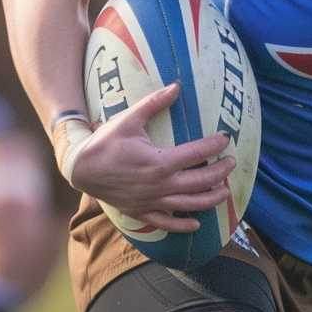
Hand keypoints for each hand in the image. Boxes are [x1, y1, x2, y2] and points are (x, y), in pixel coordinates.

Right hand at [69, 83, 235, 232]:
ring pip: (190, 204)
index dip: (215, 145)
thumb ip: (154, 103)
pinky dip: (183, 226)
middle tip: (231, 162)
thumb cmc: (106, 141)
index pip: (198, 153)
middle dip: (221, 172)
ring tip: (225, 191)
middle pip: (201, 181)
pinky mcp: (142, 211)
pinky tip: (196, 225)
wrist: (80, 167)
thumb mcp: (129, 119)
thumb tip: (176, 86)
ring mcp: (152, 201)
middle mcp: (160, 185)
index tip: (225, 138)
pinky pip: (166, 223)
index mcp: (159, 162)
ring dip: (212, 199)